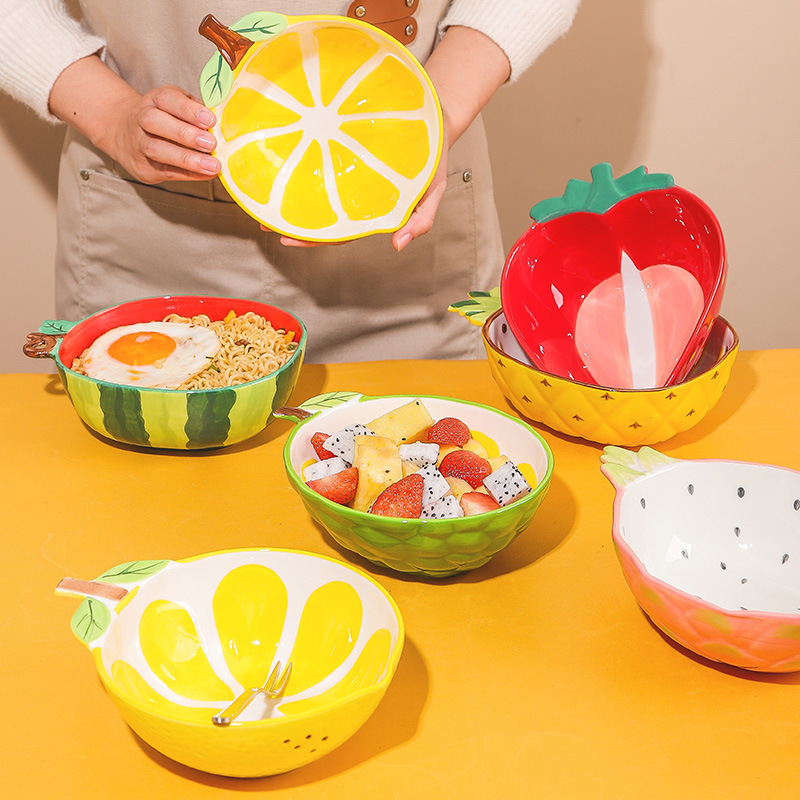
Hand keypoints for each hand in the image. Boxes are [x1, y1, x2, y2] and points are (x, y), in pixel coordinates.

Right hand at [49, 55, 220, 183]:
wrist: (125, 135)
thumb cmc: (165, 119)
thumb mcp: (178, 106)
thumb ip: (197, 112)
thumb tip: (223, 124)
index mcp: (154, 100)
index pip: (166, 98)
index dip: (188, 109)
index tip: (210, 120)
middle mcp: (141, 118)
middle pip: (154, 121)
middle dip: (184, 133)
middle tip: (211, 143)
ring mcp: (138, 143)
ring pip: (156, 149)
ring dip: (187, 159)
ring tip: (212, 165)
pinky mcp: (142, 167)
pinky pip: (165, 171)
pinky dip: (189, 174)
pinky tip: (207, 174)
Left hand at [273, 136, 449, 250]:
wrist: (435, 115)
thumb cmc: (433, 157)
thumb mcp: (434, 190)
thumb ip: (421, 220)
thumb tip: (397, 245)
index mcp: (369, 210)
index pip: (336, 231)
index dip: (312, 238)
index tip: (286, 240)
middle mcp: (353, 193)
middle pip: (317, 213)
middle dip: (290, 220)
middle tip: (262, 220)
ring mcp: (347, 171)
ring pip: (313, 187)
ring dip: (287, 192)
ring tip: (260, 193)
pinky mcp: (343, 145)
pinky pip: (318, 155)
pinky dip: (299, 160)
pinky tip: (280, 157)